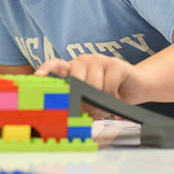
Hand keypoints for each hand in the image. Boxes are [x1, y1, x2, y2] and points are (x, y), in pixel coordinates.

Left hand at [35, 54, 152, 118]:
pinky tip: (117, 96)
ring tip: (106, 106)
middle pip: (76, 80)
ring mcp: (99, 60)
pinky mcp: (115, 64)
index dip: (45, 70)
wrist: (138, 85)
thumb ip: (79, 100)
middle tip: (92, 112)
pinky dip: (112, 96)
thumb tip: (67, 114)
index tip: (36, 77)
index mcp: (74, 68)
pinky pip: (109, 85)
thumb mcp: (92, 98)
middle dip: (83, 100)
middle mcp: (84, 61)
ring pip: (93, 84)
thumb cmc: (110, 93)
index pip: (55, 65)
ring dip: (100, 102)